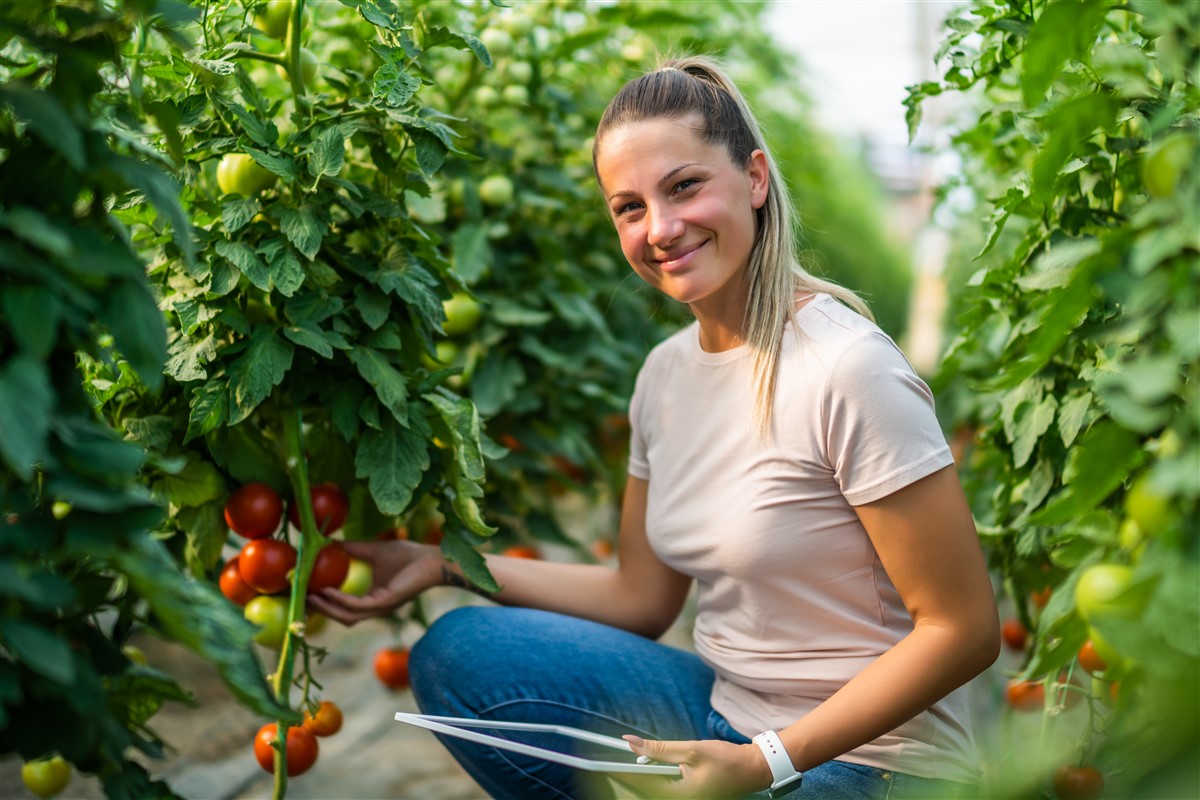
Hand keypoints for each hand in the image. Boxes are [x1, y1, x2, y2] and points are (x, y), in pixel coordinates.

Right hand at [306, 539, 441, 624]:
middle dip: (320, 610)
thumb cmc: (407, 555)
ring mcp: (380, 608)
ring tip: (308, 596)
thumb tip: (330, 541)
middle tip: (300, 598)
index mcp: (372, 599)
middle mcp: (375, 608)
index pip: (343, 607)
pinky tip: (327, 591)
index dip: (324, 603)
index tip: (305, 591)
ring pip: (347, 616)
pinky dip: (340, 600)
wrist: (431, 559)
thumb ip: (352, 549)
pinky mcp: (386, 603)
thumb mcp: (373, 550)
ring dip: (327, 608)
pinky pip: (358, 606)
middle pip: (341, 617)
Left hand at [614, 735, 771, 798]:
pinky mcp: (687, 796)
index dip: (621, 774)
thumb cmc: (727, 760)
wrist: (752, 769)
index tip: (603, 765)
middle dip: (627, 779)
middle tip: (609, 765)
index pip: (642, 786)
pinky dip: (652, 779)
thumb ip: (660, 749)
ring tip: (627, 764)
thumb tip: (632, 742)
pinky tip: (647, 767)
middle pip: (645, 792)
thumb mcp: (691, 750)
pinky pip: (662, 789)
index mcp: (681, 796)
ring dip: (639, 778)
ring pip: (652, 791)